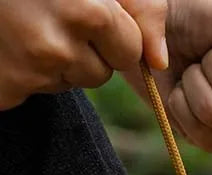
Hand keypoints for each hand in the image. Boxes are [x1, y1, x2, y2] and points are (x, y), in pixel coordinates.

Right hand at [0, 0, 167, 109]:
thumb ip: (141, 6)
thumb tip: (159, 61)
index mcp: (80, 4)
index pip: (130, 47)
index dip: (114, 31)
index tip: (86, 8)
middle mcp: (54, 36)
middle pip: (104, 71)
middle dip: (88, 49)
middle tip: (49, 14)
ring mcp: (28, 64)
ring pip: (72, 81)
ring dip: (59, 59)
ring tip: (26, 24)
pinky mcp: (7, 87)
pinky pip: (38, 91)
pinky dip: (28, 71)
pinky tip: (8, 43)